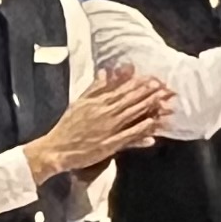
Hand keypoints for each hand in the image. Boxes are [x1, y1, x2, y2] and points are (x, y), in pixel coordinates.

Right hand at [29, 65, 173, 178]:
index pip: (122, 90)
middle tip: (165, 85)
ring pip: (132, 115)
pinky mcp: (108, 144)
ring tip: (163, 100)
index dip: (138, 83)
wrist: (56, 148)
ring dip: (148, 107)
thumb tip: (105, 72)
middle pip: (131, 100)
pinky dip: (140, 129)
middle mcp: (104, 113)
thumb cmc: (66, 127)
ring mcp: (108, 129)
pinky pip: (128, 136)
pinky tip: (151, 124)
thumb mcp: (78, 102)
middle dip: (149, 92)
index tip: (152, 77)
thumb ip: (94, 88)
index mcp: (97, 102)